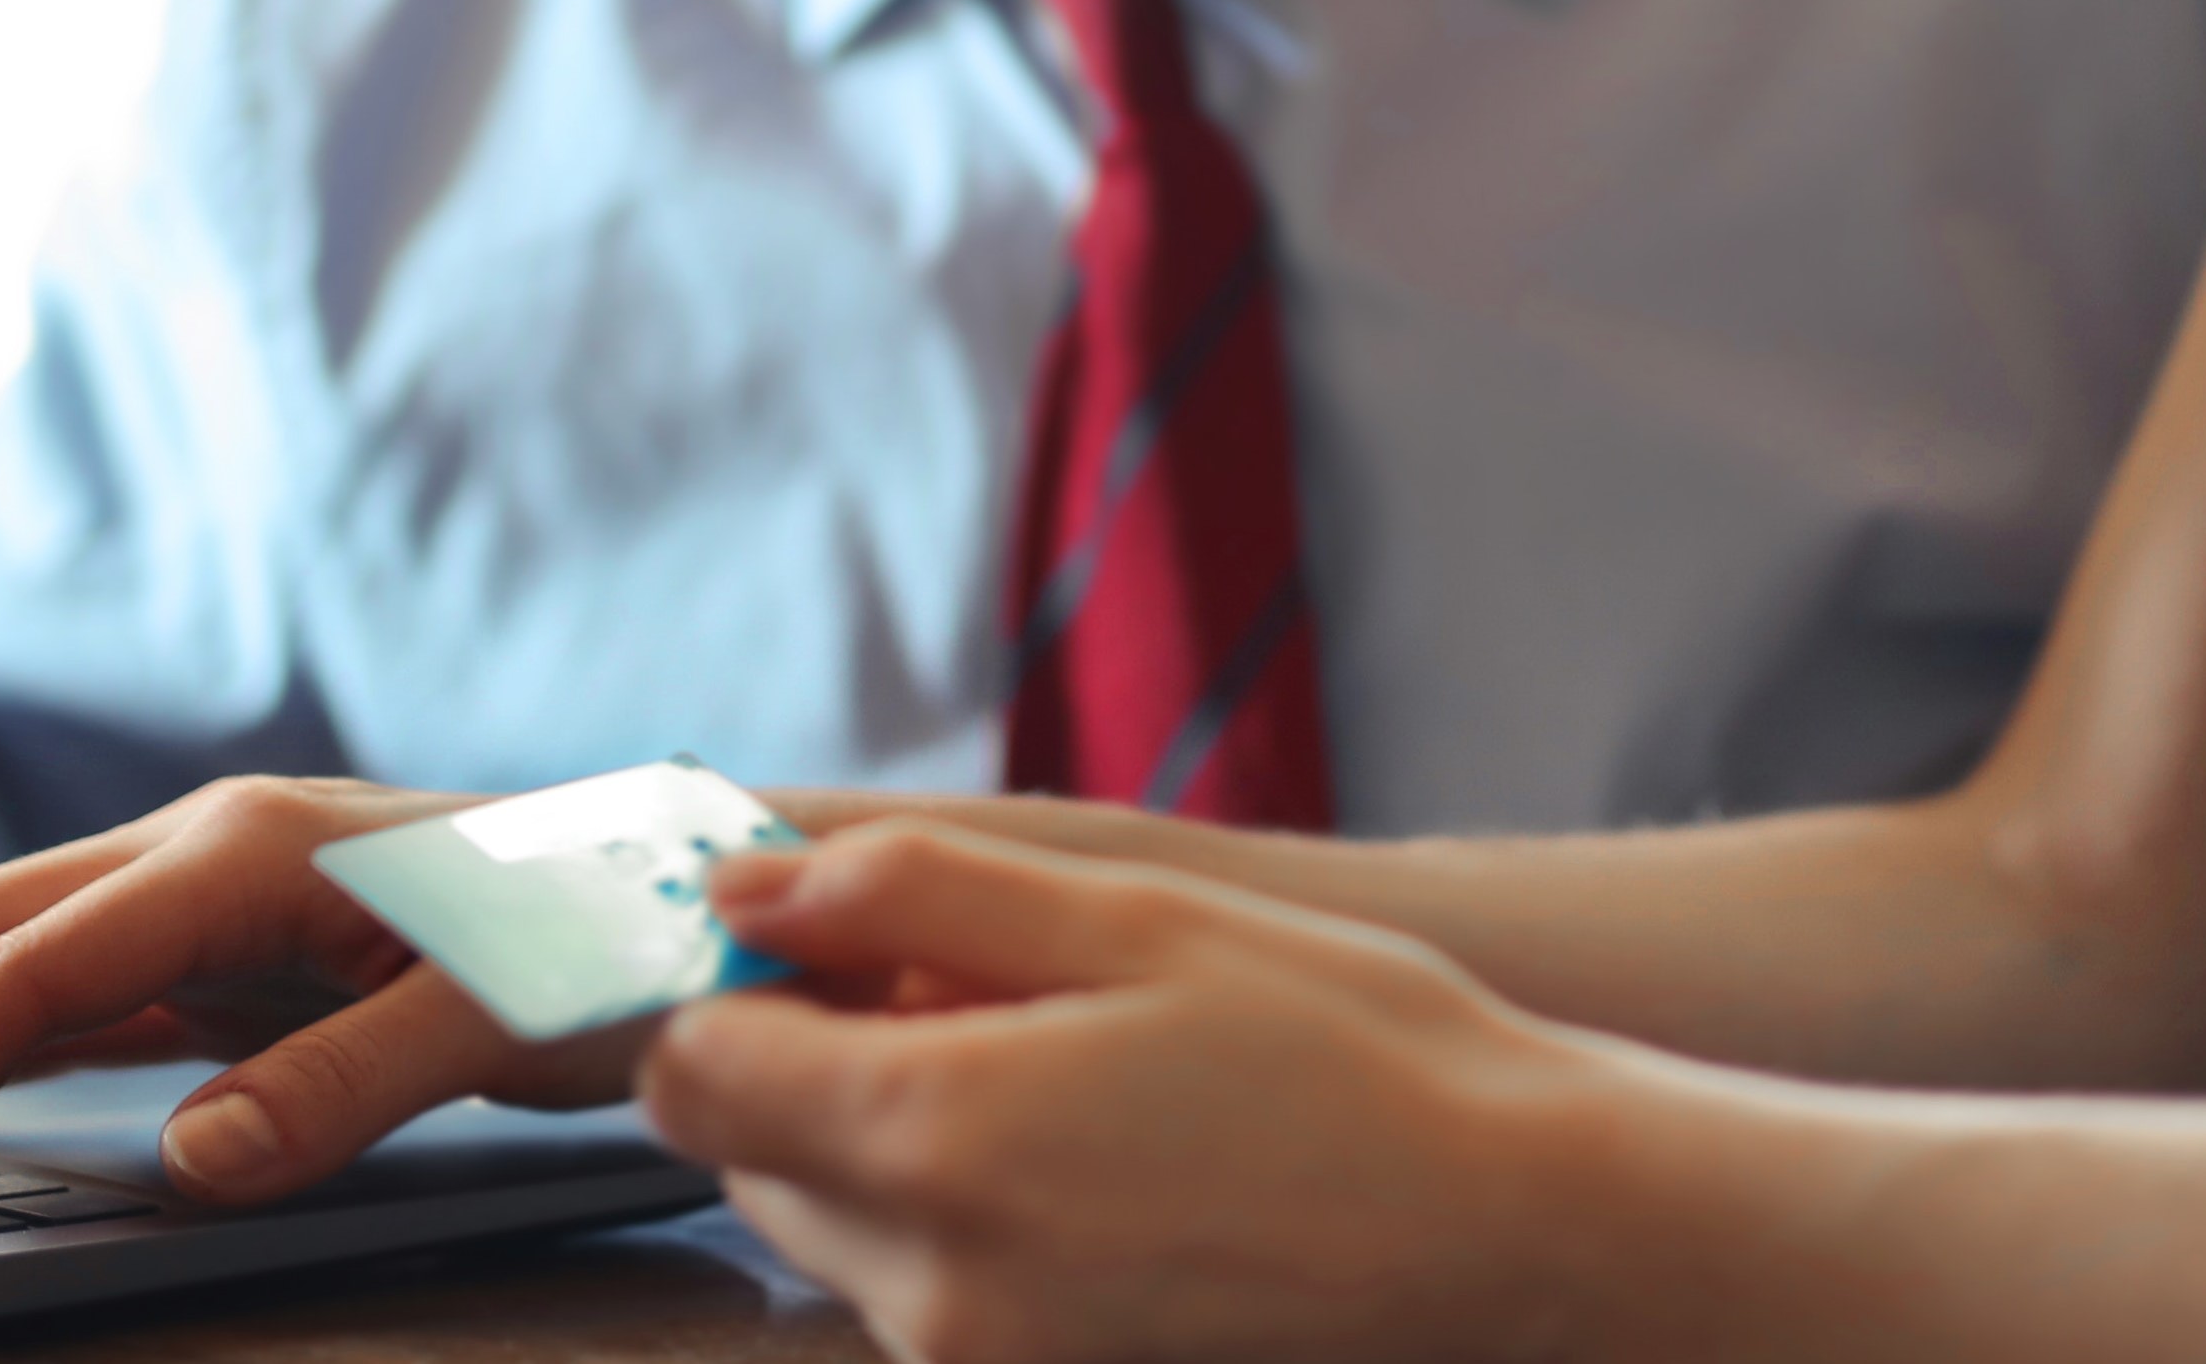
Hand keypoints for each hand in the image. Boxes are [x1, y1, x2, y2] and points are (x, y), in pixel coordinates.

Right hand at [0, 777, 641, 1212]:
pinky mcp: (230, 945)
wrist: (696, 882)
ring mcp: (208, 896)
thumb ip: (345, 1086)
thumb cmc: (612, 935)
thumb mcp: (500, 1020)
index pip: (28, 973)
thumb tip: (186, 1162)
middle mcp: (203, 853)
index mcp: (245, 854)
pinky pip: (65, 993)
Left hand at [649, 822, 1632, 1363]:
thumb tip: (745, 889)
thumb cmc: (1350, 1052)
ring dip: (894, 1139)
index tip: (830, 933)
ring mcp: (981, 1363)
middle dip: (820, 1060)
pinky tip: (1103, 1157)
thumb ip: (914, 893)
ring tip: (1067, 1072)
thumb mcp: (1136, 914)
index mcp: (933, 1138)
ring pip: (835, 1225)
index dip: (739, 981)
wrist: (1514, 1232)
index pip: (692, 1069)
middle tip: (981, 987)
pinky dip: (965, 1214)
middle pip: (752, 1154)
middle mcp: (929, 1284)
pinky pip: (925, 1291)